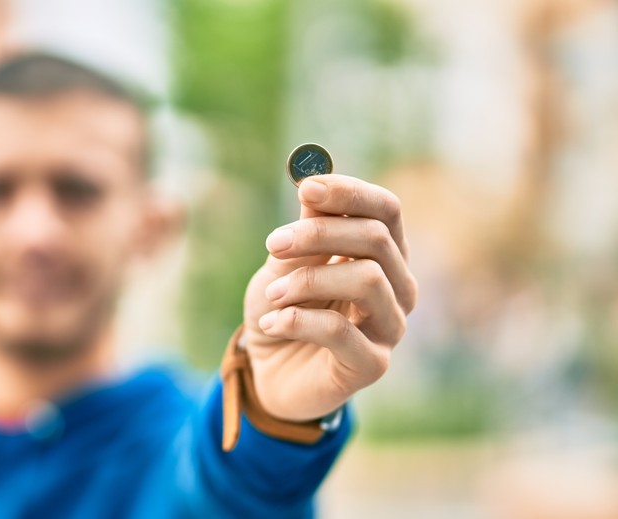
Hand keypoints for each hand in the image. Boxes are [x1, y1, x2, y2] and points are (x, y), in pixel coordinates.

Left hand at [242, 174, 416, 421]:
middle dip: (318, 234)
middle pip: (376, 239)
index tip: (305, 187)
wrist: (267, 372)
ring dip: (308, 279)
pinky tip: (272, 323)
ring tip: (271, 295)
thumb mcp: (283, 263)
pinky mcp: (372, 364)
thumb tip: (312, 182)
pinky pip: (341, 331)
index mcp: (382, 254)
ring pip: (367, 280)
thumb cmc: (281, 309)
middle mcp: (397, 287)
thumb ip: (304, 230)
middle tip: (273, 243)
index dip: (348, 193)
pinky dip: (297, 320)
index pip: (386, 210)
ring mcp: (391, 327)